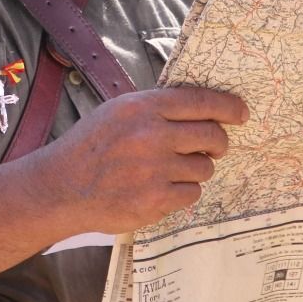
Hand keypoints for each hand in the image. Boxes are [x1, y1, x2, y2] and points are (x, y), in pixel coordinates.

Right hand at [36, 86, 247, 236]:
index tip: (241, 113)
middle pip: (212, 136)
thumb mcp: (117, 111)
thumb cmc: (89, 147)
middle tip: (212, 148)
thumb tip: (200, 110)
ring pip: (204, 168)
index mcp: (143, 107)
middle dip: (218, 143)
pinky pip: (192, 193)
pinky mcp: (156, 199)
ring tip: (170, 171)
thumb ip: (155, 108)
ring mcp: (155, 169)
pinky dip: (183, 192)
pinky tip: (161, 189)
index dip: (228, 107)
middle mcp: (152, 135)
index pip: (201, 102)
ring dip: (195, 170)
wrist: (61, 187)